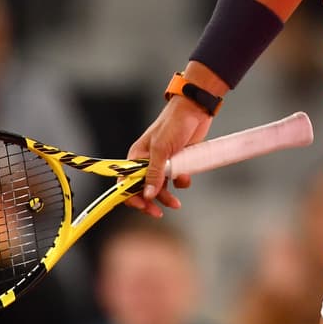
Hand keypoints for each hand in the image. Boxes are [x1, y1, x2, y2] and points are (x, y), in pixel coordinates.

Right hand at [123, 96, 212, 216]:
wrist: (196, 110)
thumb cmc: (174, 123)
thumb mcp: (161, 149)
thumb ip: (154, 173)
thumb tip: (148, 195)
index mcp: (137, 157)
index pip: (126, 182)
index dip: (131, 196)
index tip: (142, 206)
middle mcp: (148, 162)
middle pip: (144, 189)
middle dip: (152, 201)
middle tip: (159, 213)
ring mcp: (163, 163)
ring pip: (161, 187)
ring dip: (167, 196)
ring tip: (176, 203)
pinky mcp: (178, 162)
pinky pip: (176, 180)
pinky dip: (181, 182)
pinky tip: (186, 177)